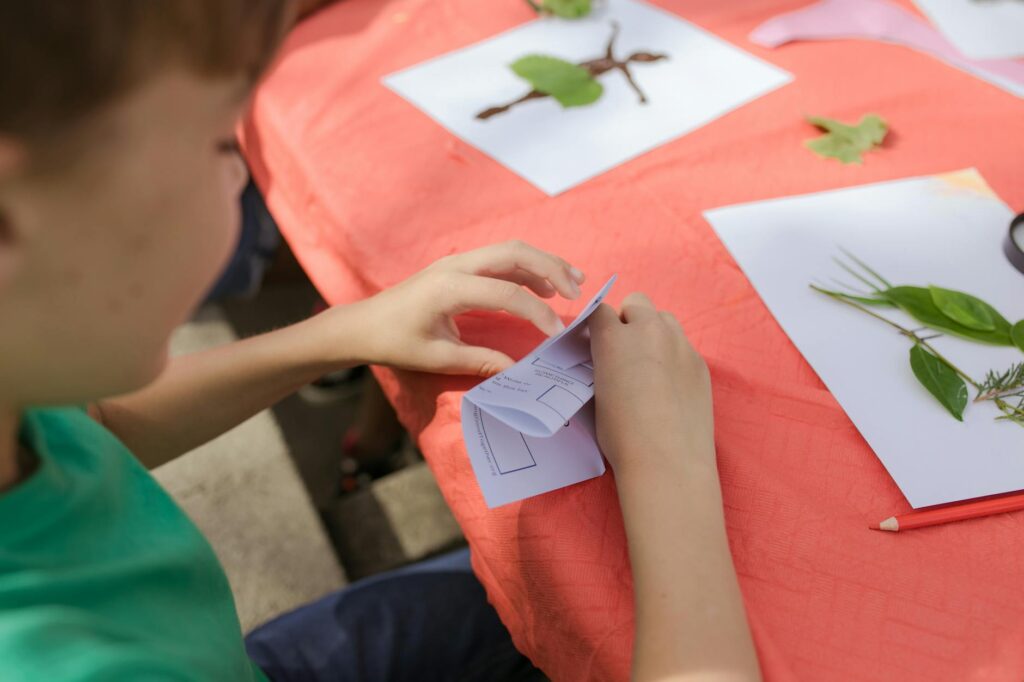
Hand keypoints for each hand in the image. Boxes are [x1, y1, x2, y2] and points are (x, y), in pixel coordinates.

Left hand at [340, 241, 585, 376]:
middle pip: (514, 253)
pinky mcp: (460, 266)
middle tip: (577, 292)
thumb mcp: (437, 358)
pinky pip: (500, 258)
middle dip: (550, 269)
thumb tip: (519, 371)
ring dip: (543, 263)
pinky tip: (545, 287)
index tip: (556, 333)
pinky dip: (527, 268)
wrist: (363, 324)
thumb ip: (481, 361)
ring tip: (573, 283)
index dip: (536, 312)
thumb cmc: (394, 343)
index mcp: (448, 287)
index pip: (505, 292)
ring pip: (510, 250)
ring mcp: (458, 261)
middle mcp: (456, 265)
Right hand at [589, 292, 714, 475]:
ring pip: (664, 319)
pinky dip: (673, 355)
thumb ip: (601, 365)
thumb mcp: (597, 395)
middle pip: (636, 303)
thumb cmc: (622, 435)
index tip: (595, 341)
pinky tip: (670, 385)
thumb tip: (606, 361)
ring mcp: (680, 345)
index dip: (597, 325)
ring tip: (649, 363)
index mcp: (613, 339)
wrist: (667, 460)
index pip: (600, 310)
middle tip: (624, 350)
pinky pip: (683, 345)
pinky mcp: (700, 363)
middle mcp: (648, 332)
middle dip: (628, 319)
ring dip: (653, 331)